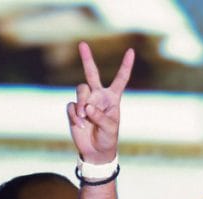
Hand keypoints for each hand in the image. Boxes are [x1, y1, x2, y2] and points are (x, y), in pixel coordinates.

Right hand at [66, 42, 134, 163]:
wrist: (95, 151)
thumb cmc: (108, 138)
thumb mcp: (110, 128)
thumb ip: (101, 117)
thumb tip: (87, 107)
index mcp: (112, 98)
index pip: (120, 79)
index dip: (125, 65)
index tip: (131, 51)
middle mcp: (98, 96)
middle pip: (91, 73)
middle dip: (87, 58)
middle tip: (82, 43)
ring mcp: (85, 101)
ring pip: (80, 90)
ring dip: (81, 103)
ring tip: (83, 118)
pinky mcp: (74, 109)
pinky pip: (71, 105)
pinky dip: (75, 115)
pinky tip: (80, 125)